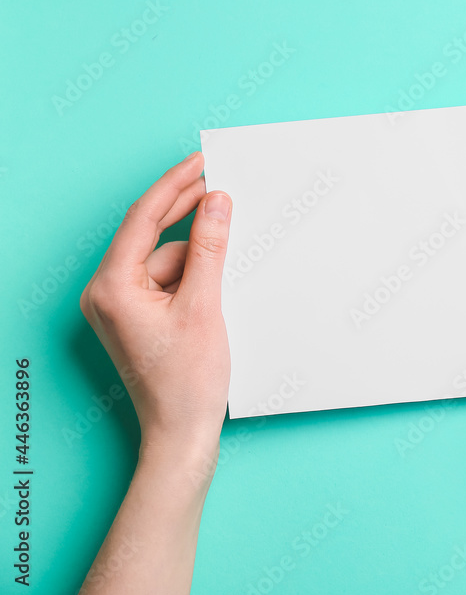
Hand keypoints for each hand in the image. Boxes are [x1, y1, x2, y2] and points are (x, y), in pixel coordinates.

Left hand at [79, 151, 232, 458]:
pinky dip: (195, 277)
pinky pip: (168, 281)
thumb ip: (210, 249)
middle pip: (153, 236)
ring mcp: (121, 306)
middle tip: (221, 185)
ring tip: (229, 266)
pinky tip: (220, 285)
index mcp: (111, 287)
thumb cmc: (186, 381)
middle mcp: (107, 293)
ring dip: (200, 257)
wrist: (181, 433)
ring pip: (166, 260)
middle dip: (187, 214)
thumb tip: (216, 203)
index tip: (201, 162)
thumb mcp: (204, 306)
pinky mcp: (138, 318)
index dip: (175, 185)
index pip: (143, 219)